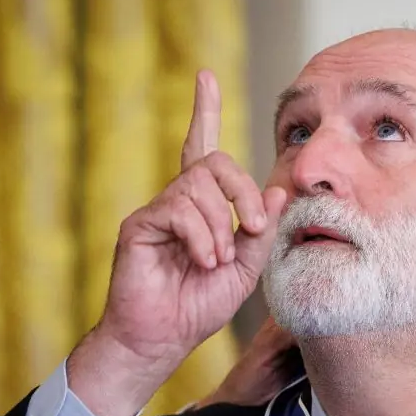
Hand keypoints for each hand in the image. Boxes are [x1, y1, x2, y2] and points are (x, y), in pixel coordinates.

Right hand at [69, 71, 287, 415]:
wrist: (164, 339)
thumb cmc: (202, 304)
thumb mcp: (247, 268)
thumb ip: (262, 230)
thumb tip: (277, 189)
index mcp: (205, 207)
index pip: (204, 149)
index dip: (204, 112)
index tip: (205, 76)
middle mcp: (179, 200)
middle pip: (215, 162)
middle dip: (244, 191)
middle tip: (255, 228)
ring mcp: (157, 210)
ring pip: (199, 187)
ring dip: (221, 225)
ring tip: (217, 260)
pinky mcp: (139, 225)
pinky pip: (178, 209)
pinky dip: (201, 237)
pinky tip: (202, 261)